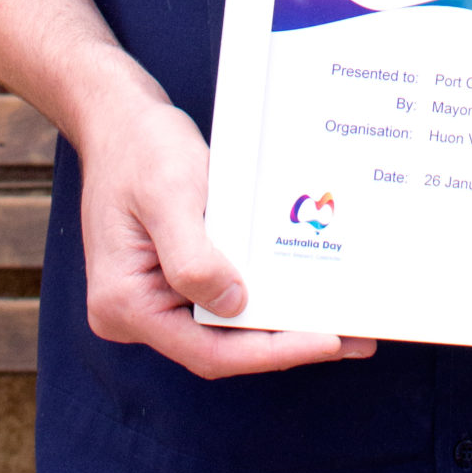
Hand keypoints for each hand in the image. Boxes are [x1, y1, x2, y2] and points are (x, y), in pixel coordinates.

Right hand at [79, 88, 375, 380]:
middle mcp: (135, 314)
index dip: (270, 352)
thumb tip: (233, 305)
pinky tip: (300, 293)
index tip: (325, 342)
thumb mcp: (170, 195)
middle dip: (285, 343)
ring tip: (341, 323)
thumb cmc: (140, 149)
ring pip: (225, 329)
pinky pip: (221, 301)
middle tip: (352, 339)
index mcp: (126, 304)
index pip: (208, 350)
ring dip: (279, 325)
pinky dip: (261, 300)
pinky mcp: (171, 281)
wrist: (119, 120)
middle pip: (221, 347)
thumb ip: (194, 257)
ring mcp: (153, 300)